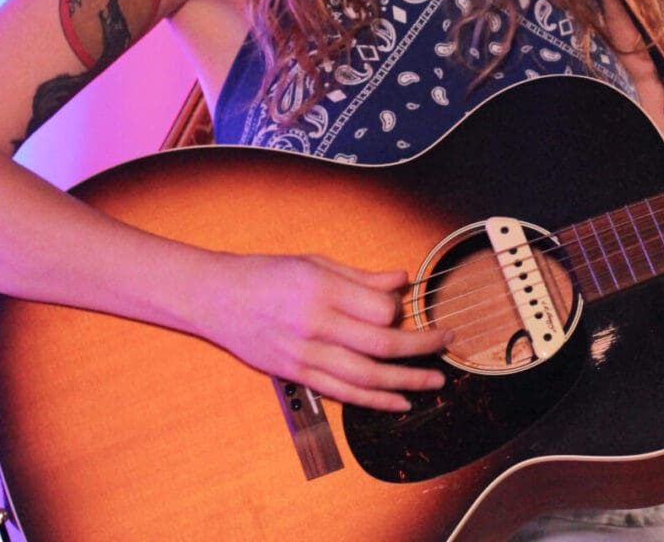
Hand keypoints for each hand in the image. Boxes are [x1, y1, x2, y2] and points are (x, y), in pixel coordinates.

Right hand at [202, 252, 452, 411]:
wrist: (216, 298)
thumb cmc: (267, 274)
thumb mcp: (315, 263)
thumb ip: (360, 277)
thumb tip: (401, 280)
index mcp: (322, 289)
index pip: (380, 308)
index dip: (400, 310)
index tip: (404, 307)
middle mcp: (315, 325)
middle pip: (381, 345)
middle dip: (422, 347)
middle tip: (447, 342)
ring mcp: (305, 354)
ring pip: (367, 376)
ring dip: (407, 381)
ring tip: (436, 380)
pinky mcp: (297, 374)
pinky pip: (343, 393)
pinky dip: (375, 400)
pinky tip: (400, 401)